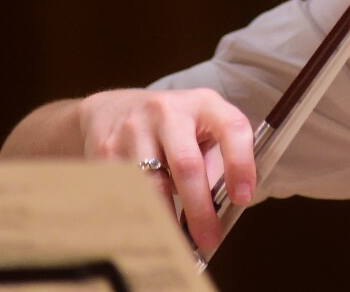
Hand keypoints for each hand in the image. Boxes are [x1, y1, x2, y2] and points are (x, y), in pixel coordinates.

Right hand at [75, 87, 253, 251]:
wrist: (111, 110)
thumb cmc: (169, 126)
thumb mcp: (198, 127)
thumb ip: (214, 160)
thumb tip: (221, 212)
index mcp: (202, 104)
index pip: (232, 128)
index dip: (240, 164)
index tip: (242, 198)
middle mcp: (168, 111)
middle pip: (187, 165)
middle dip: (200, 209)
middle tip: (209, 239)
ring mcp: (135, 129)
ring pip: (153, 185)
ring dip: (167, 220)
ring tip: (178, 245)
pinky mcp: (107, 150)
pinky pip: (127, 193)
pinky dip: (141, 217)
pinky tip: (148, 230)